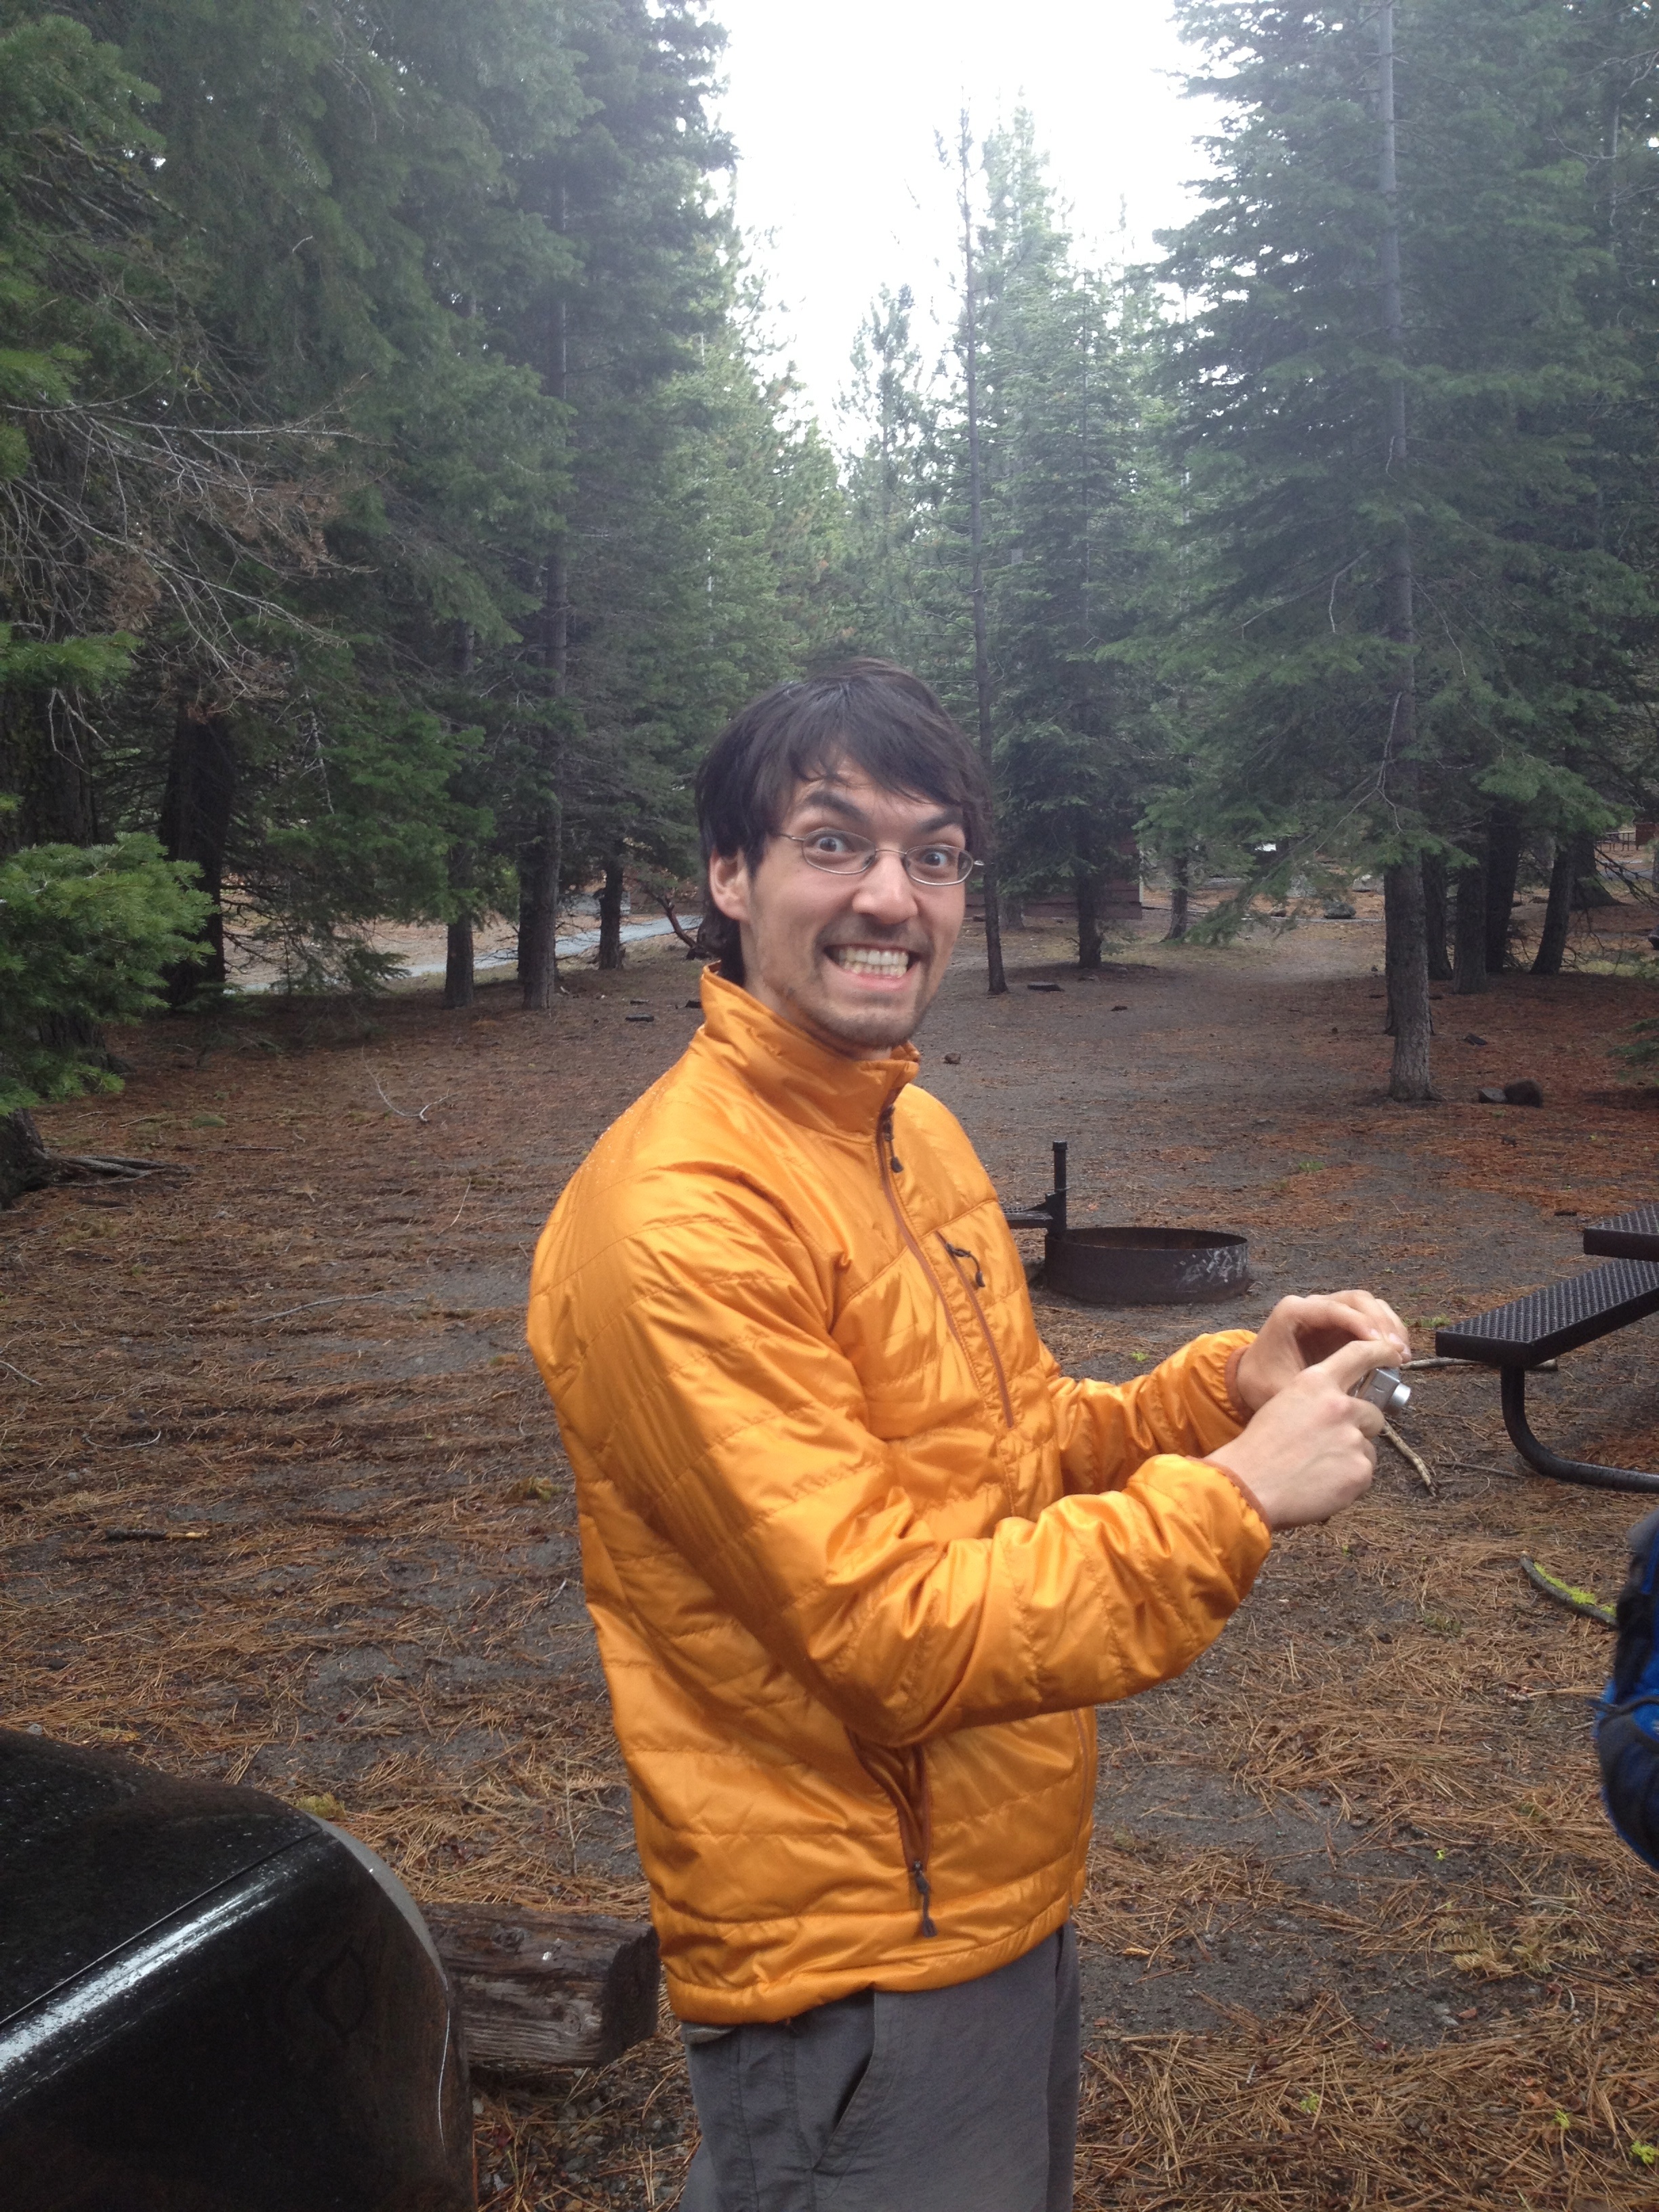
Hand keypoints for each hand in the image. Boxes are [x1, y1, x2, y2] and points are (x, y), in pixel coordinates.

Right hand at [1208, 1335, 1387, 1529]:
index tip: (1393, 1353)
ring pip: (1367, 1446)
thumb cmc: (1259, 1447)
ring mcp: (1352, 1439)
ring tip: (1320, 1468)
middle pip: (1373, 1412)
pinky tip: (1323, 1484)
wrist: (1248, 1486)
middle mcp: (1339, 1405)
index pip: (1359, 1354)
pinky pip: (1365, 1473)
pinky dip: (1350, 1480)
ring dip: (1352, 1456)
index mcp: (1316, 1383)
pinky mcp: (1360, 1470)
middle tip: (1331, 1444)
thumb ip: (1317, 1400)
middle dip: (1360, 1427)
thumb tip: (1342, 1410)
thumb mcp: (1283, 1403)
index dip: (1381, 1351)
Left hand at [1233, 1290, 1408, 1412]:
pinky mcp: (1341, 1324)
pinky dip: (1387, 1331)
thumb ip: (1311, 1389)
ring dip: (1389, 1326)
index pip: (1333, 1309)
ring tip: (1402, 1355)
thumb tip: (1348, 1399)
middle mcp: (1312, 1305)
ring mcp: (1329, 1312)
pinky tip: (1398, 1354)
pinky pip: (1370, 1318)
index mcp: (1293, 1312)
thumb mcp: (1279, 1387)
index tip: (1381, 1345)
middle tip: (1397, 1352)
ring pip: (1368, 1305)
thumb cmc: (1263, 1381)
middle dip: (1381, 1323)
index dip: (1360, 1323)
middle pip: (1356, 1300)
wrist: (1253, 1377)